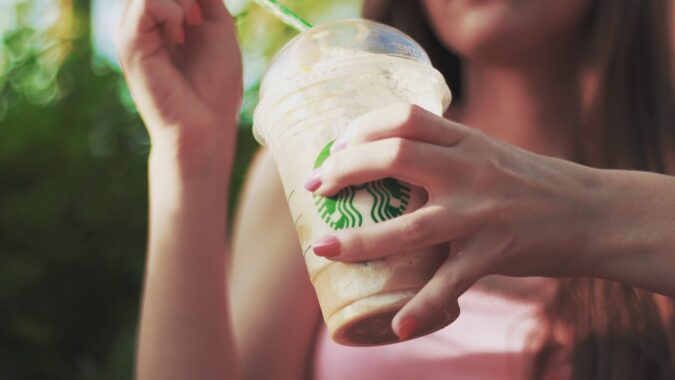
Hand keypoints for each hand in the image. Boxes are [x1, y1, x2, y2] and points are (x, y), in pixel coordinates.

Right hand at [118, 0, 241, 171]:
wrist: (207, 126)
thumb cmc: (215, 85)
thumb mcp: (217, 27)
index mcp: (159, 18)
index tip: (202, 13)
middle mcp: (141, 22)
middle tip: (199, 18)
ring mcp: (132, 31)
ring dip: (182, 0)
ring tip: (193, 26)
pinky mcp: (130, 44)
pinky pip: (147, 2)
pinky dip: (173, 10)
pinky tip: (182, 34)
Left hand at [308, 103, 600, 338]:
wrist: (590, 211)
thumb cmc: (529, 182)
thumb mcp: (486, 152)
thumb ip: (444, 152)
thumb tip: (388, 161)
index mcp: (467, 140)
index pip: (406, 117)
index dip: (362, 127)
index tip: (336, 146)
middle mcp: (470, 170)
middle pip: (397, 158)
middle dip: (347, 171)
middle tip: (317, 190)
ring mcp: (481, 212)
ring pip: (412, 227)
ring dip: (362, 240)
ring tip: (325, 249)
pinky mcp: (495, 252)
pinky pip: (452, 284)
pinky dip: (424, 307)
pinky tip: (398, 325)